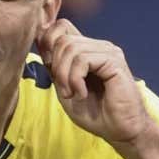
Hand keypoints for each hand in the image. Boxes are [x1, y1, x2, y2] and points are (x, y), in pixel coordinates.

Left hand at [36, 19, 151, 143]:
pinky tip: (82, 94)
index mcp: (87, 50)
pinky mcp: (114, 61)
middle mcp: (98, 46)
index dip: (48, 43)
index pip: (61, 27)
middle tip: (64, 91)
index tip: (50, 71)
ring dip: (64, 75)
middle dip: (55, 66)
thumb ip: (54, 67)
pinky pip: (83, 59)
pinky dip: (75, 79)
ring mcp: (108, 51)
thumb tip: (38, 42)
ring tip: (72, 94)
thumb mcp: (65, 88)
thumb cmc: (96, 114)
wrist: (120, 130)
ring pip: (70, 47)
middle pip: (62, 38)